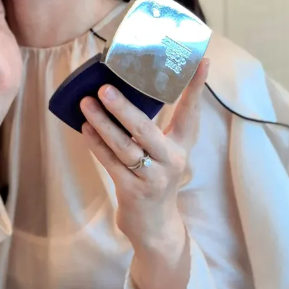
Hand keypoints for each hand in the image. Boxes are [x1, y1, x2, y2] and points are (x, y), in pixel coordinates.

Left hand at [79, 58, 209, 253]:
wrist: (155, 227)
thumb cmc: (155, 177)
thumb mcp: (164, 152)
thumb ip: (152, 127)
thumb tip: (124, 88)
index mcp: (182, 146)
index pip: (190, 112)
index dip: (195, 87)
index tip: (202, 61)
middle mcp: (171, 160)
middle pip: (145, 129)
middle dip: (123, 107)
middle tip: (104, 87)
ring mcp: (152, 178)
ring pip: (124, 146)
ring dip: (102, 123)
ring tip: (86, 103)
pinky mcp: (132, 191)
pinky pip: (110, 162)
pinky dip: (96, 144)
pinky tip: (85, 128)